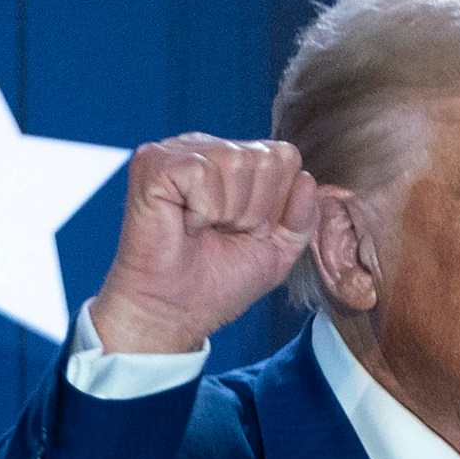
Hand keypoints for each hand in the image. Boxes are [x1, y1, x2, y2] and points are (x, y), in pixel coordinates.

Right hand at [91, 134, 321, 354]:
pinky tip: (185, 224)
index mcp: (236, 159)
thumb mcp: (279, 251)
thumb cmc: (219, 281)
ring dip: (228, 212)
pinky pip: (202, 172)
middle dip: (254, 210)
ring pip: (236, 162)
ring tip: (204, 229)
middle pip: (266, 158)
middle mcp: (207, 148)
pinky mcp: (152, 162)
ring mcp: (177, 151)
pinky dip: (201, 211)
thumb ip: (304, 217)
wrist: (176, 310)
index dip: (277, 203)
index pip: (285, 155)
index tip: (248, 230)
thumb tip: (307, 179)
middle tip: (223, 232)